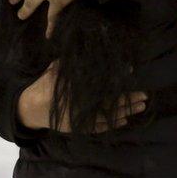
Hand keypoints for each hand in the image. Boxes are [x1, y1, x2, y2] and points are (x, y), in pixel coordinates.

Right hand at [17, 61, 147, 132]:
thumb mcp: (56, 69)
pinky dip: (113, 124)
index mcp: (75, 90)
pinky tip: (125, 121)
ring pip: (108, 116)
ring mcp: (80, 118)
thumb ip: (70, 63)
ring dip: (126, 112)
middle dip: (128, 98)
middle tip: (145, 95)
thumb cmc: (47, 85)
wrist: (31, 108)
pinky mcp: (79, 127)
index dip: (117, 79)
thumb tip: (90, 50)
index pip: (101, 83)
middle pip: (109, 101)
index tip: (131, 71)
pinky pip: (99, 127)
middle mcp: (80, 105)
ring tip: (141, 107)